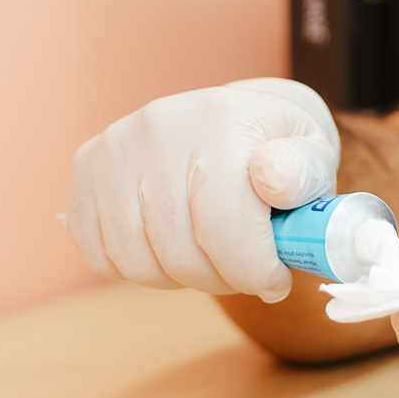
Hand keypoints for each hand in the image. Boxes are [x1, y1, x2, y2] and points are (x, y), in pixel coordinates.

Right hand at [65, 78, 338, 301]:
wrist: (236, 118)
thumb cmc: (278, 145)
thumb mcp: (312, 152)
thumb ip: (302, 171)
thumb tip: (273, 177)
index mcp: (221, 119)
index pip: (225, 224)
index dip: (255, 271)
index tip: (277, 279)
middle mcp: (159, 126)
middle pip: (181, 253)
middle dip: (224, 278)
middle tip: (246, 267)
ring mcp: (116, 147)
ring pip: (139, 262)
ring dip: (181, 277)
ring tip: (210, 253)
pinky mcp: (86, 169)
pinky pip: (102, 256)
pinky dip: (138, 268)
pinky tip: (171, 244)